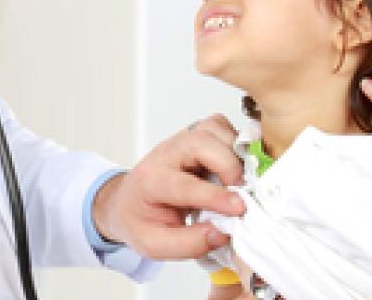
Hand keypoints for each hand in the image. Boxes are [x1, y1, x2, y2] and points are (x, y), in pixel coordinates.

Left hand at [92, 114, 245, 258]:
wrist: (129, 201)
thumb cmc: (141, 220)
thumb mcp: (154, 245)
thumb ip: (189, 244)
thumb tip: (223, 233)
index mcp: (150, 182)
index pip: (185, 184)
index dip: (215, 196)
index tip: (238, 208)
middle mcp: (165, 154)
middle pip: (201, 143)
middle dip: (229, 166)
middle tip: (242, 192)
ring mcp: (181, 140)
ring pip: (214, 129)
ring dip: (234, 152)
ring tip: (240, 180)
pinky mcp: (195, 135)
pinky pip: (220, 125)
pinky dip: (234, 141)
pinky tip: (236, 165)